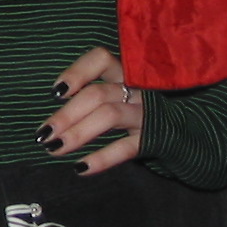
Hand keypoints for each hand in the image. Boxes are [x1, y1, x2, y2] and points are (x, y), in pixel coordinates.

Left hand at [41, 45, 142, 174]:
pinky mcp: (155, 138)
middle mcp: (136, 89)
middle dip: (66, 114)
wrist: (183, 134)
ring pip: (109, 115)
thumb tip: (51, 118)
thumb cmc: (135, 111)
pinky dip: (102, 158)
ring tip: (54, 148)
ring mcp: (147, 113)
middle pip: (97, 94)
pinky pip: (126, 147)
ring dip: (78, 132)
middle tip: (43, 133)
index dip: (77, 71)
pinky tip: (80, 168)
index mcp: (123, 73)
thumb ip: (91, 96)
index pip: (101, 59)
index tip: (56, 92)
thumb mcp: (117, 95)